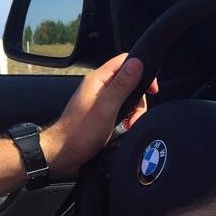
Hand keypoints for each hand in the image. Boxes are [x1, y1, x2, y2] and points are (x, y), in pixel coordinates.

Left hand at [43, 54, 157, 174]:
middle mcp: (99, 88)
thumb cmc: (80, 132)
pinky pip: (121, 112)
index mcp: (98, 80)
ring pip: (128, 99)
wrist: (64, 154)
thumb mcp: (106, 107)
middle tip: (134, 117)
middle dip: (138, 100)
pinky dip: (126, 121)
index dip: (142, 70)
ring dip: (133, 113)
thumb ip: (122, 85)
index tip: (151, 89)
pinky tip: (123, 131)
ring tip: (127, 127)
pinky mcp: (102, 114)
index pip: (125, 61)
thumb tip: (137, 62)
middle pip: (130, 82)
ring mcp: (100, 101)